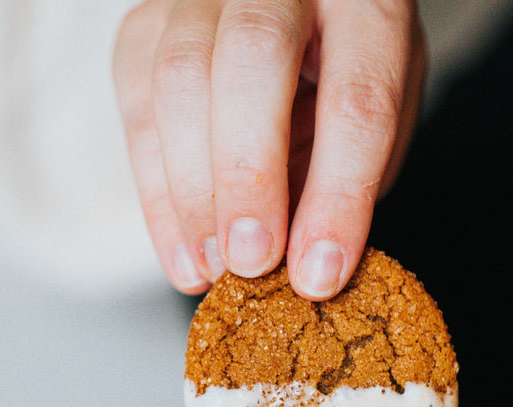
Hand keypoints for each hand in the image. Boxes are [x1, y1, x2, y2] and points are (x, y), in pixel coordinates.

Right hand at [113, 0, 425, 297]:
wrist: (294, 17)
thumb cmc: (343, 78)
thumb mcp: (374, 123)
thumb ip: (342, 177)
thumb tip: (302, 262)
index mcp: (365, 7)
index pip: (356, 98)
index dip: (336, 196)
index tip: (318, 273)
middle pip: (252, 59)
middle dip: (248, 177)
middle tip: (250, 262)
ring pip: (179, 78)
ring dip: (192, 195)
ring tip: (212, 269)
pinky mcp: (148, 26)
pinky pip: (137, 106)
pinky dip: (156, 196)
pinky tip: (183, 254)